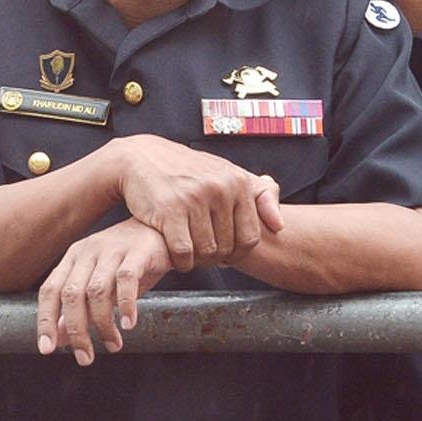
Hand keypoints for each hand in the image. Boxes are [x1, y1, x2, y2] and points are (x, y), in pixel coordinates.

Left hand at [36, 218, 171, 365]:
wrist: (163, 231)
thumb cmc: (129, 262)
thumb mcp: (101, 285)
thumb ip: (79, 309)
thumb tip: (58, 339)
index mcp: (74, 258)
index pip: (50, 290)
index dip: (45, 320)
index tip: (46, 349)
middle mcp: (88, 251)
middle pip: (72, 294)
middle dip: (76, 331)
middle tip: (86, 358)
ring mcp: (112, 249)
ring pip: (97, 291)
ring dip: (103, 324)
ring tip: (113, 345)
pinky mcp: (137, 252)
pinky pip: (126, 280)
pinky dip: (126, 305)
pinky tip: (128, 324)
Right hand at [110, 134, 282, 272]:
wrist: (141, 158)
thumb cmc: (187, 170)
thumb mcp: (226, 173)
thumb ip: (259, 195)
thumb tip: (280, 225)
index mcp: (237, 181)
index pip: (250, 236)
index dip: (238, 252)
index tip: (225, 251)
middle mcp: (219, 188)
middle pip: (228, 248)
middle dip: (216, 257)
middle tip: (204, 251)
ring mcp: (194, 198)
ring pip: (206, 252)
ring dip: (199, 261)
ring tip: (192, 252)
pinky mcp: (169, 211)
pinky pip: (184, 253)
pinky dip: (181, 262)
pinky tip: (178, 255)